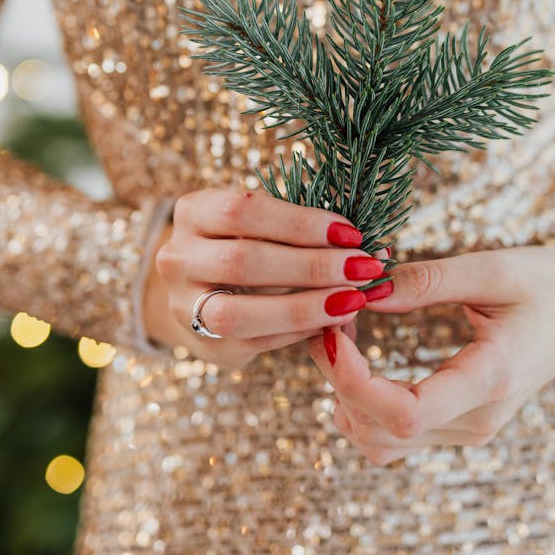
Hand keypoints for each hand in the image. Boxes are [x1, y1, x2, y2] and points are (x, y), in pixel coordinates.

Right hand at [143, 187, 388, 368]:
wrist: (202, 286)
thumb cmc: (251, 240)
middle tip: (363, 267)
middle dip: (311, 265)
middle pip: (243, 260)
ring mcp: (182, 305)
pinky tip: (334, 320)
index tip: (351, 232)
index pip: (243, 210)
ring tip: (353, 300)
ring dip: (304, 307)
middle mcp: (177, 257)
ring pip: (238, 312)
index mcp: (193, 211)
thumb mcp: (267, 221)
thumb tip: (378, 246)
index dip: (301, 222)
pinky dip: (299, 331)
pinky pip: (254, 341)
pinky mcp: (202, 344)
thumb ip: (310, 229)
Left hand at [307, 244, 554, 464]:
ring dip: (345, 396)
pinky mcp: (459, 423)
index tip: (333, 331)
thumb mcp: (494, 267)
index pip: (406, 413)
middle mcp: (478, 420)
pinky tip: (358, 355)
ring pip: (380, 443)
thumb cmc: (550, 283)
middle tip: (327, 318)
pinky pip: (395, 434)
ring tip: (340, 334)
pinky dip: (362, 403)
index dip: (354, 381)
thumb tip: (364, 286)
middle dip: (338, 381)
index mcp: (492, 379)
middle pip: (381, 433)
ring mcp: (468, 429)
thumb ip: (428, 280)